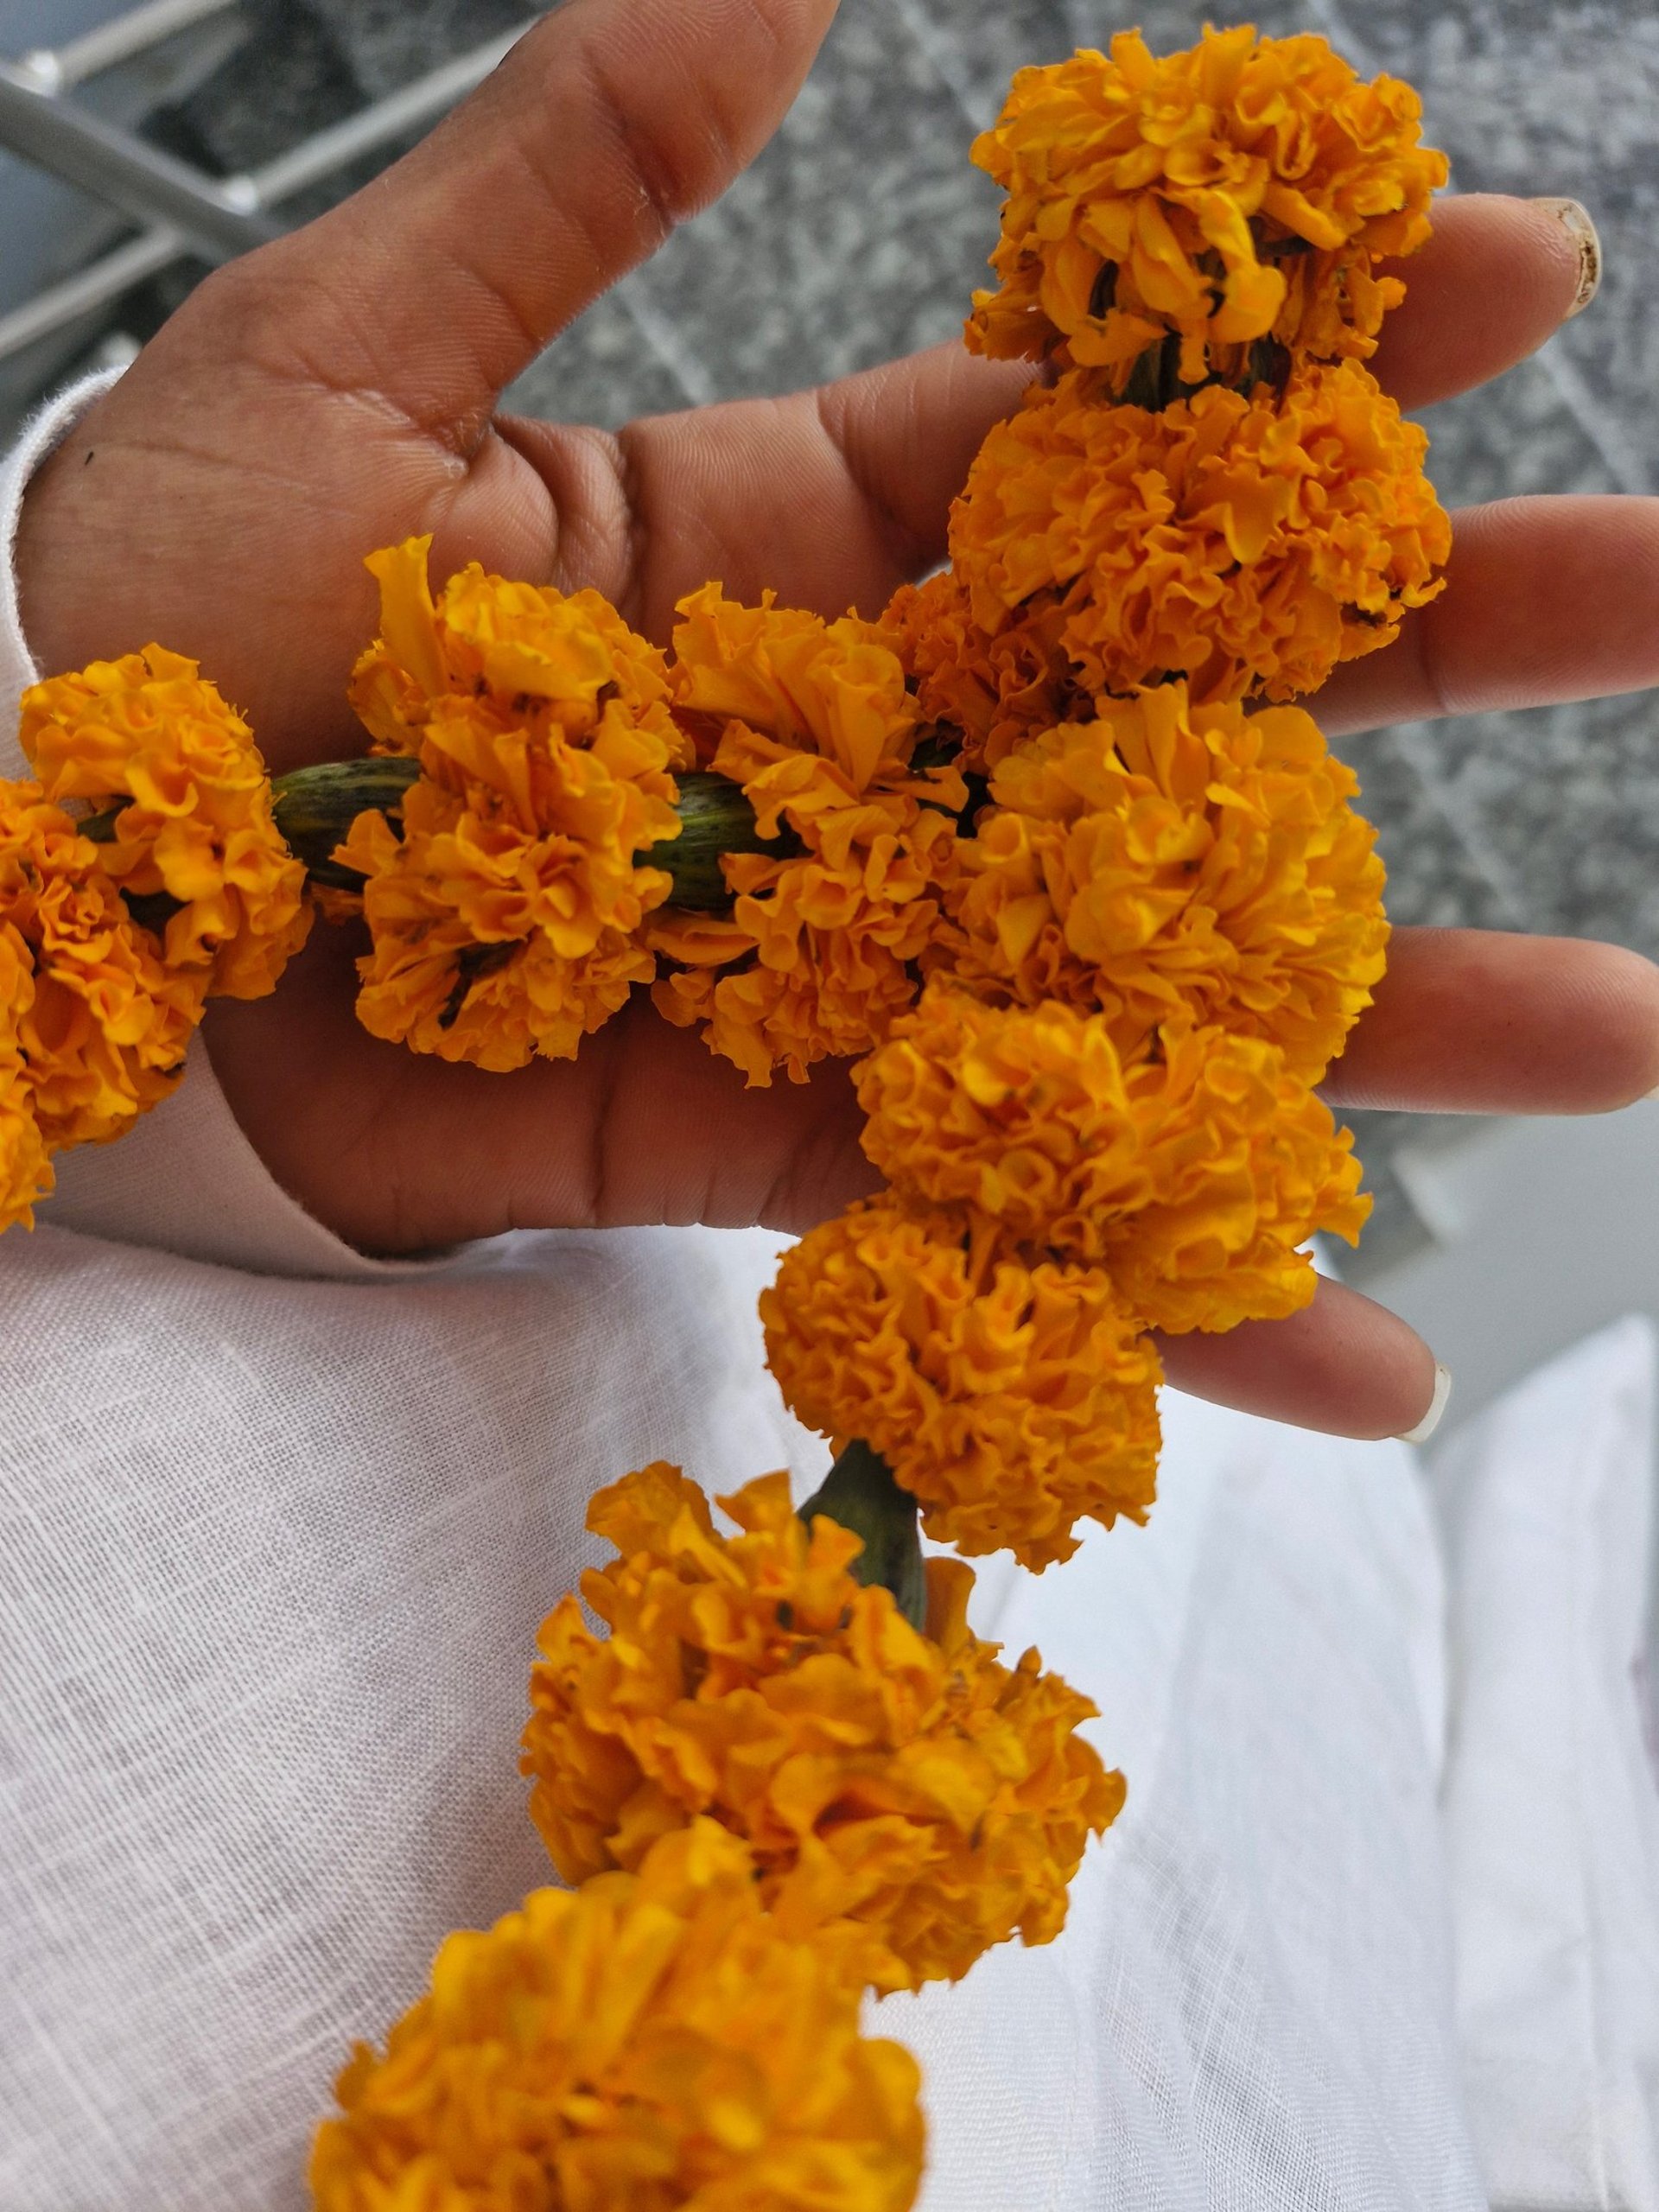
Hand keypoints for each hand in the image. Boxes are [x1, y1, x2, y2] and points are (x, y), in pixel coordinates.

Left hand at [15, 0, 1658, 1441]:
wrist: (59, 922)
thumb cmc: (164, 642)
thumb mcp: (341, 364)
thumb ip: (566, 176)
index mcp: (791, 539)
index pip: (1094, 442)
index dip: (1293, 361)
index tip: (1511, 280)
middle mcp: (870, 755)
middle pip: (1198, 699)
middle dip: (1442, 647)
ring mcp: (849, 964)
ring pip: (1153, 981)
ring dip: (1387, 1020)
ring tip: (1613, 1030)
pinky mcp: (786, 1152)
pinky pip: (1011, 1221)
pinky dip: (1171, 1301)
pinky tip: (1357, 1358)